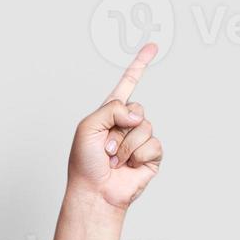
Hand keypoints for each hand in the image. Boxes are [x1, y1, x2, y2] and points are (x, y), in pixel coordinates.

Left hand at [68, 41, 164, 209]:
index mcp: (109, 113)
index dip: (140, 65)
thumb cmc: (85, 163)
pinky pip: (153, 145)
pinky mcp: (151, 155)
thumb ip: (110, 109)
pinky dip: (137, 155)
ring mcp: (140, 139)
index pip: (128, 84)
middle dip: (119, 128)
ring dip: (126, 145)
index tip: (153, 47)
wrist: (95, 192)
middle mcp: (127, 124)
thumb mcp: (88, 127)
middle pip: (138, 108)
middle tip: (106, 148)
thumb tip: (137, 114)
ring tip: (114, 159)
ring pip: (145, 127)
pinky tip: (128, 166)